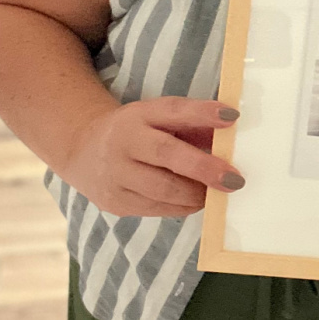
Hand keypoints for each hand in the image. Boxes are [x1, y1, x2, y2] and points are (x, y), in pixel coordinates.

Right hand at [60, 97, 244, 217]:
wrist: (83, 151)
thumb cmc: (139, 133)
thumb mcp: (159, 118)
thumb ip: (193, 125)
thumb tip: (232, 138)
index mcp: (138, 115)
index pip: (173, 110)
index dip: (203, 113)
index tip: (233, 116)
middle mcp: (123, 142)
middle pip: (166, 154)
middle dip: (204, 168)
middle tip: (234, 180)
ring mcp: (115, 175)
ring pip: (161, 189)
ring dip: (196, 194)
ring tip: (218, 194)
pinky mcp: (114, 202)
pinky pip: (155, 209)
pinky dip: (181, 207)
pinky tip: (196, 202)